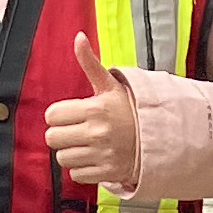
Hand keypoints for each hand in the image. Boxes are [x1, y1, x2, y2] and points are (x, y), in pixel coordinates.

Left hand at [43, 29, 139, 193]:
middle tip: (74, 130)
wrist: (160, 135)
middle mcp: (97, 132)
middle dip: (61, 134)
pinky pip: (76, 174)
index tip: (70, 115)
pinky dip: (81, 169)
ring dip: (70, 152)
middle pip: (52, 138)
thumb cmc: (131, 108)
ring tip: (85, 144)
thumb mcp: (111, 84)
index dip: (58, 115)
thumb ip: (90, 63)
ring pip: (62, 158)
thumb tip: (78, 38)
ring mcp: (102, 154)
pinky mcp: (107, 172)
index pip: (52, 115)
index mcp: (95, 109)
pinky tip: (93, 158)